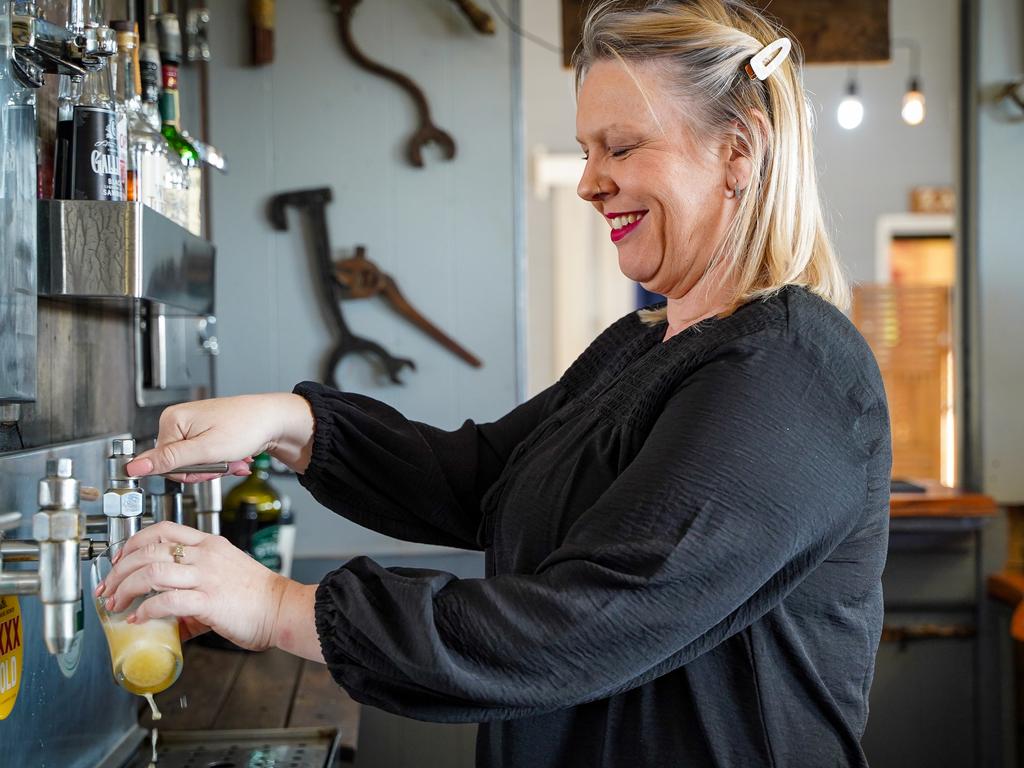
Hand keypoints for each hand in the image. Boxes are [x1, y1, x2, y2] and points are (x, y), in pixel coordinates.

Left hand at [96, 522, 289, 649]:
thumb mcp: (225, 576)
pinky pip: (167, 601)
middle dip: (120, 569)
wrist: (281, 609)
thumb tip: (165, 612)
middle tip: (109, 587)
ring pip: (152, 571)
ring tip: (116, 603)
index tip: (120, 559)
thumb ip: (194, 586)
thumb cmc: (257, 596)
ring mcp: (206, 576)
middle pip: (149, 549)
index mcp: (209, 545)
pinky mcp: (208, 600)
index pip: (163, 529)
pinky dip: (146, 610)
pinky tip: (139, 618)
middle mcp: (205, 555)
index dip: (133, 542)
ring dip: (126, 588)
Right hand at [125, 393, 315, 479]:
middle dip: (206, 470)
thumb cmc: (246, 427)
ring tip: (234, 458)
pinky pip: (206, 458)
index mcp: (172, 421)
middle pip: (179, 465)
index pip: (163, 464)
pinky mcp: (206, 433)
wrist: (275, 420)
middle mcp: (179, 421)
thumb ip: (168, 460)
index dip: (190, 473)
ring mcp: (193, 427)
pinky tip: (236, 457)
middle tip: (225, 462)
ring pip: (195, 464)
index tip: (210, 467)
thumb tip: (133, 467)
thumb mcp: (205, 450)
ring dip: (218, 466)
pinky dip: (223, 461)